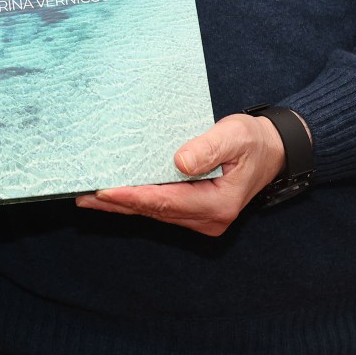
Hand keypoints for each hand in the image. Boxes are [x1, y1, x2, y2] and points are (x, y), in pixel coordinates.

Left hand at [74, 113, 284, 236]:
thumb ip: (208, 148)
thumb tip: (180, 163)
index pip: (166, 201)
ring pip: (155, 212)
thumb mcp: (235, 136)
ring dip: (124, 204)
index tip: (105, 191)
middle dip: (119, 203)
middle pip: (155, 210)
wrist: (273, 150)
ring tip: (89, 196)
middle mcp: (208, 218)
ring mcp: (201, 218)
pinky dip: (137, 201)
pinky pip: (161, 207)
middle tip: (83, 195)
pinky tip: (115, 196)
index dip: (134, 196)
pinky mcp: (195, 211)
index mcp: (218, 204)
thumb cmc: (253, 140)